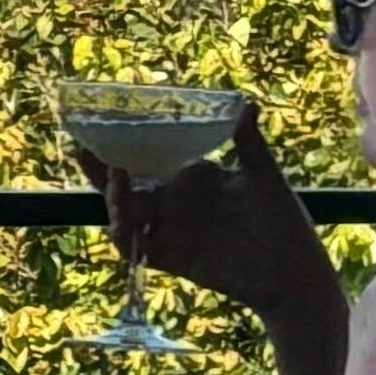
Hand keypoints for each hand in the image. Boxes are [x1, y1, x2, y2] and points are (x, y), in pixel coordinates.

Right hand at [86, 102, 335, 321]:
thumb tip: (246, 101)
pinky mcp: (172, 258)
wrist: (292, 272)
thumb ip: (248, 143)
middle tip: (83, 150)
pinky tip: (123, 223)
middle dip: (101, 170)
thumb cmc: (283, 222)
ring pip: (126, 215)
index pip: (150, 158)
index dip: (124, 145)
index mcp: (193, 178)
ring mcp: (171, 231)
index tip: (102, 127)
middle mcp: (176, 203)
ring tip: (119, 182)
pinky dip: (125, 237)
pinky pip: (137, 248)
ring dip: (114, 200)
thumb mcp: (265, 176)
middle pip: (127, 186)